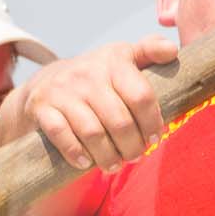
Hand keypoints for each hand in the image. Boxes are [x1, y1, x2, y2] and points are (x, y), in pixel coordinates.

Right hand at [9, 35, 177, 171]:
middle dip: (132, 146)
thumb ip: (150, 51)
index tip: (154, 138)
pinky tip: (86, 162)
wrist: (46, 81)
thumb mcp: (123, 58)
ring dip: (108, 156)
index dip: (152, 123)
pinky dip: (75, 153)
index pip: (141, 96)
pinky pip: (61, 135)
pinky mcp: (42, 107)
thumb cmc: (97, 76)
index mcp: (113, 61)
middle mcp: (87, 73)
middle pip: (119, 121)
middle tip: (136, 155)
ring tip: (114, 164)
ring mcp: (63, 91)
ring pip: (92, 133)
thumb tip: (172, 50)